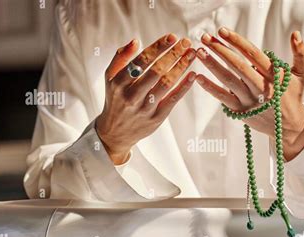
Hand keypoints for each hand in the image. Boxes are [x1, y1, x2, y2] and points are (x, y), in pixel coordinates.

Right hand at [96, 34, 195, 164]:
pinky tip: (193, 75)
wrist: (115, 132)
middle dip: (173, 55)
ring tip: (192, 54)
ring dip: (181, 67)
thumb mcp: (110, 78)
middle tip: (186, 42)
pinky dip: (184, 87)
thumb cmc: (116, 99)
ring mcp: (144, 108)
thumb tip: (136, 41)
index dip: (158, 47)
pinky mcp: (156, 118)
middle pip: (156, 71)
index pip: (141, 61)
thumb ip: (121, 58)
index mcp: (119, 83)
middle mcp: (131, 95)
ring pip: (166, 84)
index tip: (172, 37)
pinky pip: (173, 100)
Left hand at [195, 27, 303, 160]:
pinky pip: (224, 98)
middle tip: (205, 37)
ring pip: (229, 80)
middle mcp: (262, 88)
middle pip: (238, 66)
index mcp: (275, 76)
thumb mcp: (302, 74)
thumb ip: (300, 53)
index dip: (237, 42)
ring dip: (212, 65)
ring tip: (199, 51)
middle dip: (220, 50)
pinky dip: (210, 88)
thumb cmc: (292, 96)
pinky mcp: (241, 112)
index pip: (253, 55)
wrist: (289, 127)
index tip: (222, 31)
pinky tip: (198, 77)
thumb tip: (295, 34)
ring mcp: (250, 101)